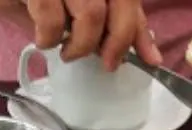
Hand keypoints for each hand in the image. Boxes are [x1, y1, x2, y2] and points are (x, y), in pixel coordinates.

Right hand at [26, 0, 160, 70]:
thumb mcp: (74, 8)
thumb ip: (111, 22)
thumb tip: (148, 52)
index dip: (139, 30)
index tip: (149, 61)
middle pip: (121, 1)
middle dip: (118, 39)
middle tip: (106, 62)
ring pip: (92, 13)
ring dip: (82, 43)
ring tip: (66, 50)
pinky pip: (51, 15)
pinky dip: (49, 36)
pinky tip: (42, 37)